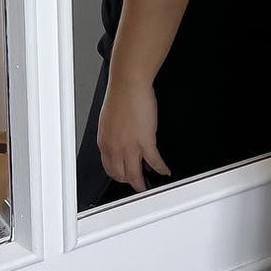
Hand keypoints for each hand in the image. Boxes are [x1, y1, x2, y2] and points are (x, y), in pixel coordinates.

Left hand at [97, 75, 169, 191]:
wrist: (128, 85)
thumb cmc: (120, 96)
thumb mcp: (109, 120)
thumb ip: (114, 135)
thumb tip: (120, 141)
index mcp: (105, 142)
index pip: (109, 168)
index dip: (119, 176)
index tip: (126, 177)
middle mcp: (115, 147)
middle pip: (121, 175)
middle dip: (130, 182)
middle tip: (138, 185)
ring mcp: (130, 146)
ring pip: (135, 174)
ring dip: (142, 183)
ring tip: (149, 185)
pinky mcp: (145, 141)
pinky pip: (154, 161)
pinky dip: (161, 169)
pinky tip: (165, 171)